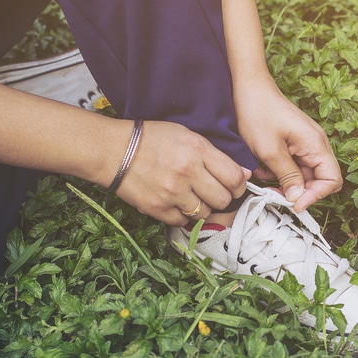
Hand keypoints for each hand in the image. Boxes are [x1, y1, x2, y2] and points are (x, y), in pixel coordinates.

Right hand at [112, 120, 248, 225]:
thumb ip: (216, 155)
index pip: (234, 178)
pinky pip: (182, 222)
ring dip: (201, 207)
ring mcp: (172, 193)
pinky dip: (181, 215)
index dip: (238, 185)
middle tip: (213, 192)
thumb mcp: (187, 136)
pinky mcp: (157, 208)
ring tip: (190, 195)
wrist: (113, 150)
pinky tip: (174, 202)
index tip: (233, 186)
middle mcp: (187, 172)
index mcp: (197, 150)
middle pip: (223, 200)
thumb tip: (244, 174)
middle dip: (222, 198)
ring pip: (204, 213)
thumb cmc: (151, 139)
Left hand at [235, 75, 342, 211]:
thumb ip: (287, 176)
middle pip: (319, 180)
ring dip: (285, 182)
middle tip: (276, 196)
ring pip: (304, 174)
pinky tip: (262, 167)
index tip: (294, 203)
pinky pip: (293, 165)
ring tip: (265, 179)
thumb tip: (298, 198)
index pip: (332, 180)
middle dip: (298, 191)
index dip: (315, 196)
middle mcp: (315, 144)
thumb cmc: (258, 112)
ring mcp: (305, 143)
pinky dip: (278, 171)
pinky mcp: (294, 143)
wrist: (248, 87)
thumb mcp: (269, 150)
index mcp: (316, 144)